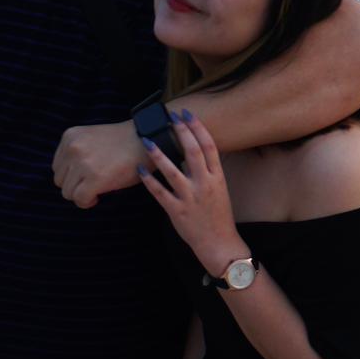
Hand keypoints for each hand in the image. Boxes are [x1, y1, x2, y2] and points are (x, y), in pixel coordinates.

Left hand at [52, 119, 143, 207]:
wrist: (145, 140)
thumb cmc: (121, 143)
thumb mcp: (91, 140)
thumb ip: (76, 154)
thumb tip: (67, 181)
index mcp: (70, 136)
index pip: (57, 167)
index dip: (72, 175)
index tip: (87, 175)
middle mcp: (72, 148)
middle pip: (60, 181)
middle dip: (75, 186)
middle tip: (93, 183)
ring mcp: (82, 163)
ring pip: (68, 193)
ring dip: (81, 194)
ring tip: (97, 187)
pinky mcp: (94, 178)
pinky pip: (80, 200)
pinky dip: (88, 202)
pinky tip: (99, 195)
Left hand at [137, 111, 242, 275]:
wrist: (219, 244)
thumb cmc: (218, 215)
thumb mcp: (219, 189)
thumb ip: (207, 171)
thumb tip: (191, 151)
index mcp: (217, 177)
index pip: (209, 146)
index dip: (198, 128)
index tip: (187, 114)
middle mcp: (205, 185)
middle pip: (193, 152)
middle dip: (181, 131)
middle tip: (170, 117)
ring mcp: (190, 198)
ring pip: (172, 171)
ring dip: (159, 155)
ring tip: (148, 141)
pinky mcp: (177, 211)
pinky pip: (160, 193)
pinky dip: (149, 182)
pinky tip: (140, 171)